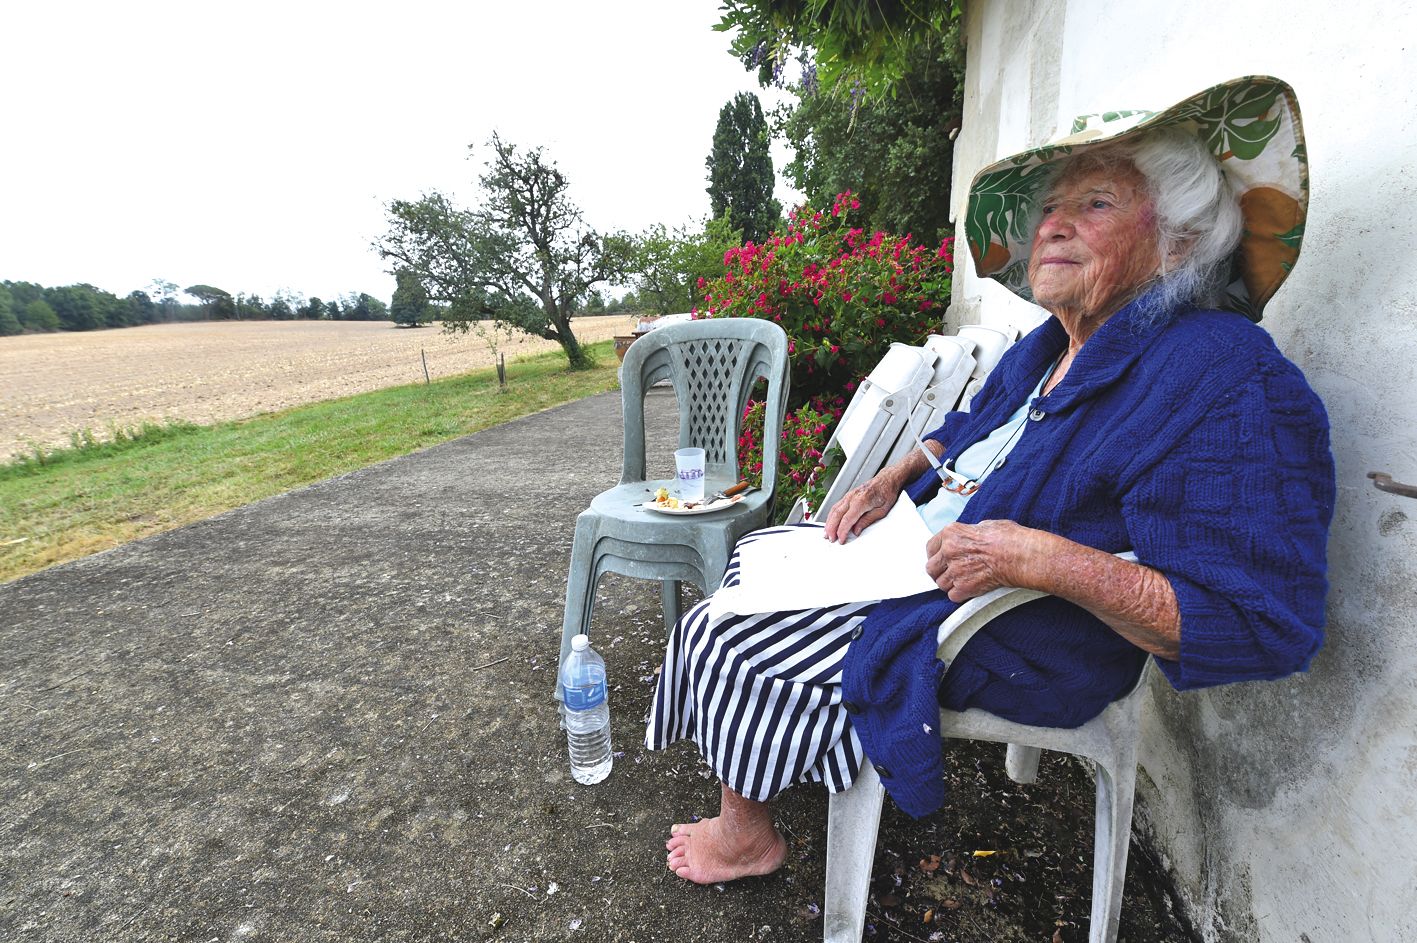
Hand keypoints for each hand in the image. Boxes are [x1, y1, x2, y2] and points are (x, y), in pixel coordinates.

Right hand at [823, 473, 903, 542]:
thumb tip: (856, 531)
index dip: (842, 531)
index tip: (841, 540)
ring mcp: (849, 495)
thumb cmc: (886, 493)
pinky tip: (831, 522)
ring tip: (828, 533)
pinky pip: (836, 506)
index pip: (847, 519)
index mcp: (861, 501)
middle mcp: (852, 497)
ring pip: (834, 510)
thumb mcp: (882, 511)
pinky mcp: (848, 495)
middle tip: (831, 539)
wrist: (887, 480)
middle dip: (832, 529)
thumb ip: (867, 520)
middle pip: (836, 514)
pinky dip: (831, 516)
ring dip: (829, 523)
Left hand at [925, 520, 1053, 601]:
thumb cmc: (1008, 538)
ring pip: (941, 584)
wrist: (1019, 555)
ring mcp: (955, 570)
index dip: (936, 555)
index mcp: (951, 533)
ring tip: (962, 581)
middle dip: (939, 572)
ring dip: (950, 584)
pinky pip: (952, 596)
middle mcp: (948, 551)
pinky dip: (959, 595)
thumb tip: (969, 538)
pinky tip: (969, 589)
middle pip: (931, 568)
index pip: (930, 547)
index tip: (940, 560)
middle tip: (949, 574)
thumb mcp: (985, 526)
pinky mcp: (964, 587)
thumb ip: (970, 533)